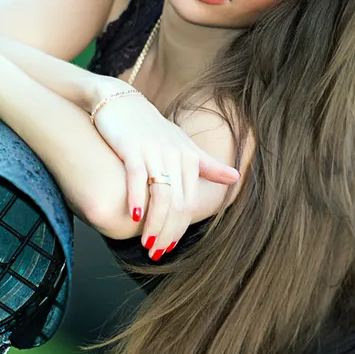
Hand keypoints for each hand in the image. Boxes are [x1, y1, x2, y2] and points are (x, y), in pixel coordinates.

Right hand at [91, 84, 241, 259]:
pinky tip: (134, 218)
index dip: (180, 228)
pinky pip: (137, 179)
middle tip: (157, 252)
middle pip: (178, 204)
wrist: (117, 101)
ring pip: (161, 196)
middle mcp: (175, 156)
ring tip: (147, 243)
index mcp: (189, 158)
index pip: (190, 203)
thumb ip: (207, 164)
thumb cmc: (150, 127)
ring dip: (155, 224)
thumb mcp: (181, 145)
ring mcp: (153, 153)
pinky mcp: (131, 150)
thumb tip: (236, 177)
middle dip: (168, 232)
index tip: (168, 246)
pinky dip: (136, 200)